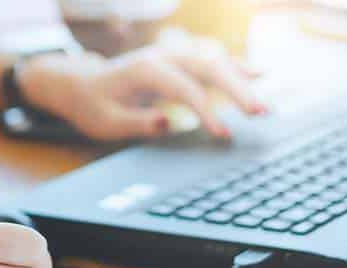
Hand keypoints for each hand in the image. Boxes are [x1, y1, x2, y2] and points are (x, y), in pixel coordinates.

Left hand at [17, 41, 265, 140]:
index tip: (223, 134)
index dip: (206, 111)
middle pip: (207, 66)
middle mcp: (162, 56)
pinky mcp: (177, 61)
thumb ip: (136, 123)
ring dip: (242, 80)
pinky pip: (210, 60)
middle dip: (237, 89)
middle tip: (261, 113)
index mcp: (144, 70)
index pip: (184, 88)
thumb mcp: (105, 122)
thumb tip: (168, 124)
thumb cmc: (93, 106)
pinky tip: (260, 73)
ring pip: (214, 60)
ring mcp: (172, 55)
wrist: (81, 84)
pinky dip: (235, 66)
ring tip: (265, 105)